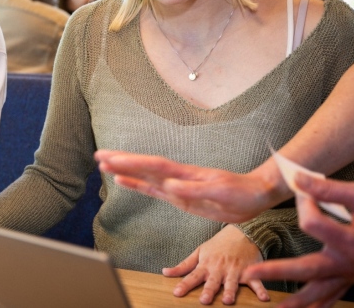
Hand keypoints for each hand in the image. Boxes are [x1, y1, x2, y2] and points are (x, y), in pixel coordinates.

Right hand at [94, 150, 278, 222]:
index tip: (113, 159)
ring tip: (104, 165)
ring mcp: (177, 186)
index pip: (153, 166)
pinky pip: (154, 189)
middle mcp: (177, 178)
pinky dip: (137, 185)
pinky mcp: (179, 197)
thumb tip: (168, 185)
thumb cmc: (241, 193)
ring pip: (145, 176)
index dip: (132, 163)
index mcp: (185, 175)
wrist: (255, 195)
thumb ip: (194, 190)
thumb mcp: (220, 193)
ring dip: (125, 170)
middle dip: (121, 161)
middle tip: (98, 156)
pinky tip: (125, 181)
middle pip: (144, 167)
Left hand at [163, 224, 267, 304]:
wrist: (242, 233)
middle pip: (213, 281)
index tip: (177, 293)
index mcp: (206, 265)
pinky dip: (261, 289)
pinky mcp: (250, 271)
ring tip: (228, 301)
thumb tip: (165, 272)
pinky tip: (264, 298)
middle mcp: (220, 269)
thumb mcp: (199, 252)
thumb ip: (183, 265)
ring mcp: (235, 270)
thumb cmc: (218, 245)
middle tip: (204, 300)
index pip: (192, 276)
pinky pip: (256, 282)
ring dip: (230, 291)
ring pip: (232, 283)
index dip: (184, 285)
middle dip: (209, 290)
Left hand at [242, 175, 353, 307]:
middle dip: (276, 272)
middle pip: (306, 270)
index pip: (313, 225)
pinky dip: (319, 306)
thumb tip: (298, 180)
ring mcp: (350, 273)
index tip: (303, 187)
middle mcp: (349, 262)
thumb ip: (329, 189)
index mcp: (353, 241)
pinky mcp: (351, 277)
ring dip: (297, 303)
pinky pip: (333, 297)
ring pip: (319, 293)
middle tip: (250, 273)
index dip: (305, 204)